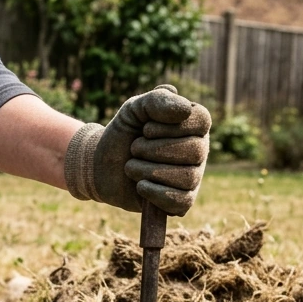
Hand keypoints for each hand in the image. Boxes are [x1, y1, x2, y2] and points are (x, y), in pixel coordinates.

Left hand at [64, 85, 210, 216]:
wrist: (101, 165)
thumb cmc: (123, 134)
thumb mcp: (134, 108)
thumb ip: (157, 100)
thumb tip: (185, 110)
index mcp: (193, 124)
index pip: (201, 121)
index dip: (171, 126)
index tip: (145, 129)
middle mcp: (198, 150)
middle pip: (195, 151)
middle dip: (156, 150)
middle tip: (134, 148)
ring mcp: (192, 177)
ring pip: (188, 177)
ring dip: (151, 171)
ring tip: (131, 167)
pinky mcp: (181, 201)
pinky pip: (182, 202)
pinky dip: (157, 193)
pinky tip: (140, 186)